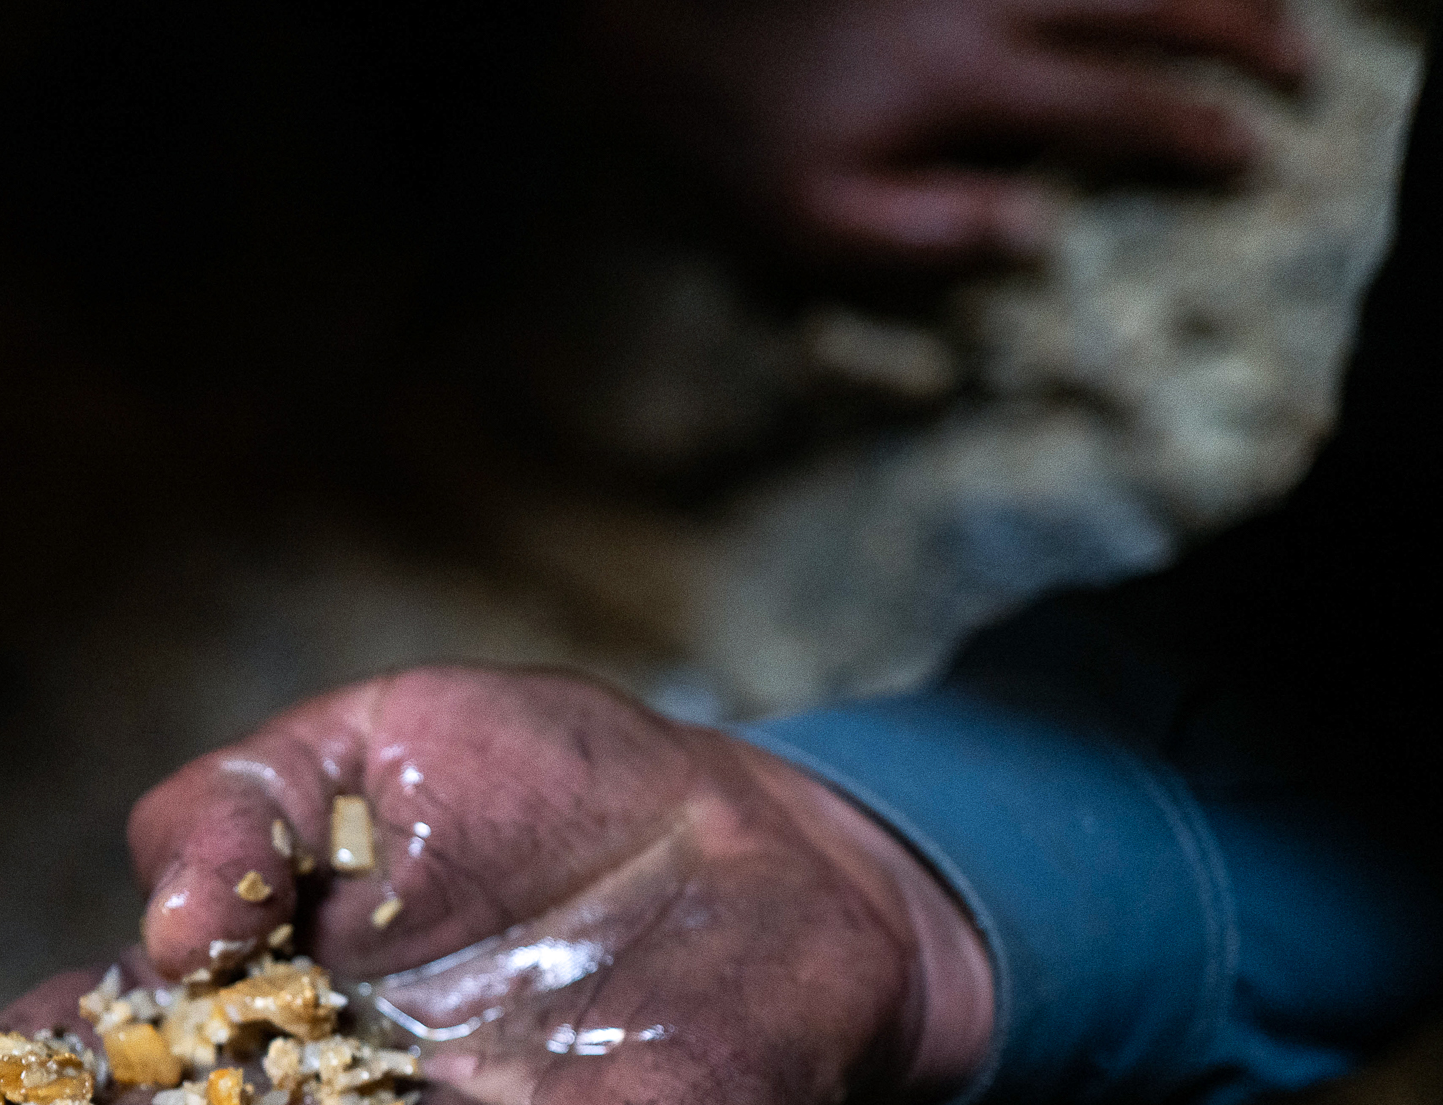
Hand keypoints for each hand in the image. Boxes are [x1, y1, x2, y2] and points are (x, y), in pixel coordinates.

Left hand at [584, 0, 1307, 267]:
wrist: (650, 17)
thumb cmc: (720, 128)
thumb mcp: (802, 221)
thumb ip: (924, 236)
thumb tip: (1039, 233)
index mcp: (964, 81)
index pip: (1116, 107)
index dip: (1195, 133)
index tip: (1251, 155)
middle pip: (1149, 1)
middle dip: (1240, 31)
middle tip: (1299, 66)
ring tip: (1255, 8)